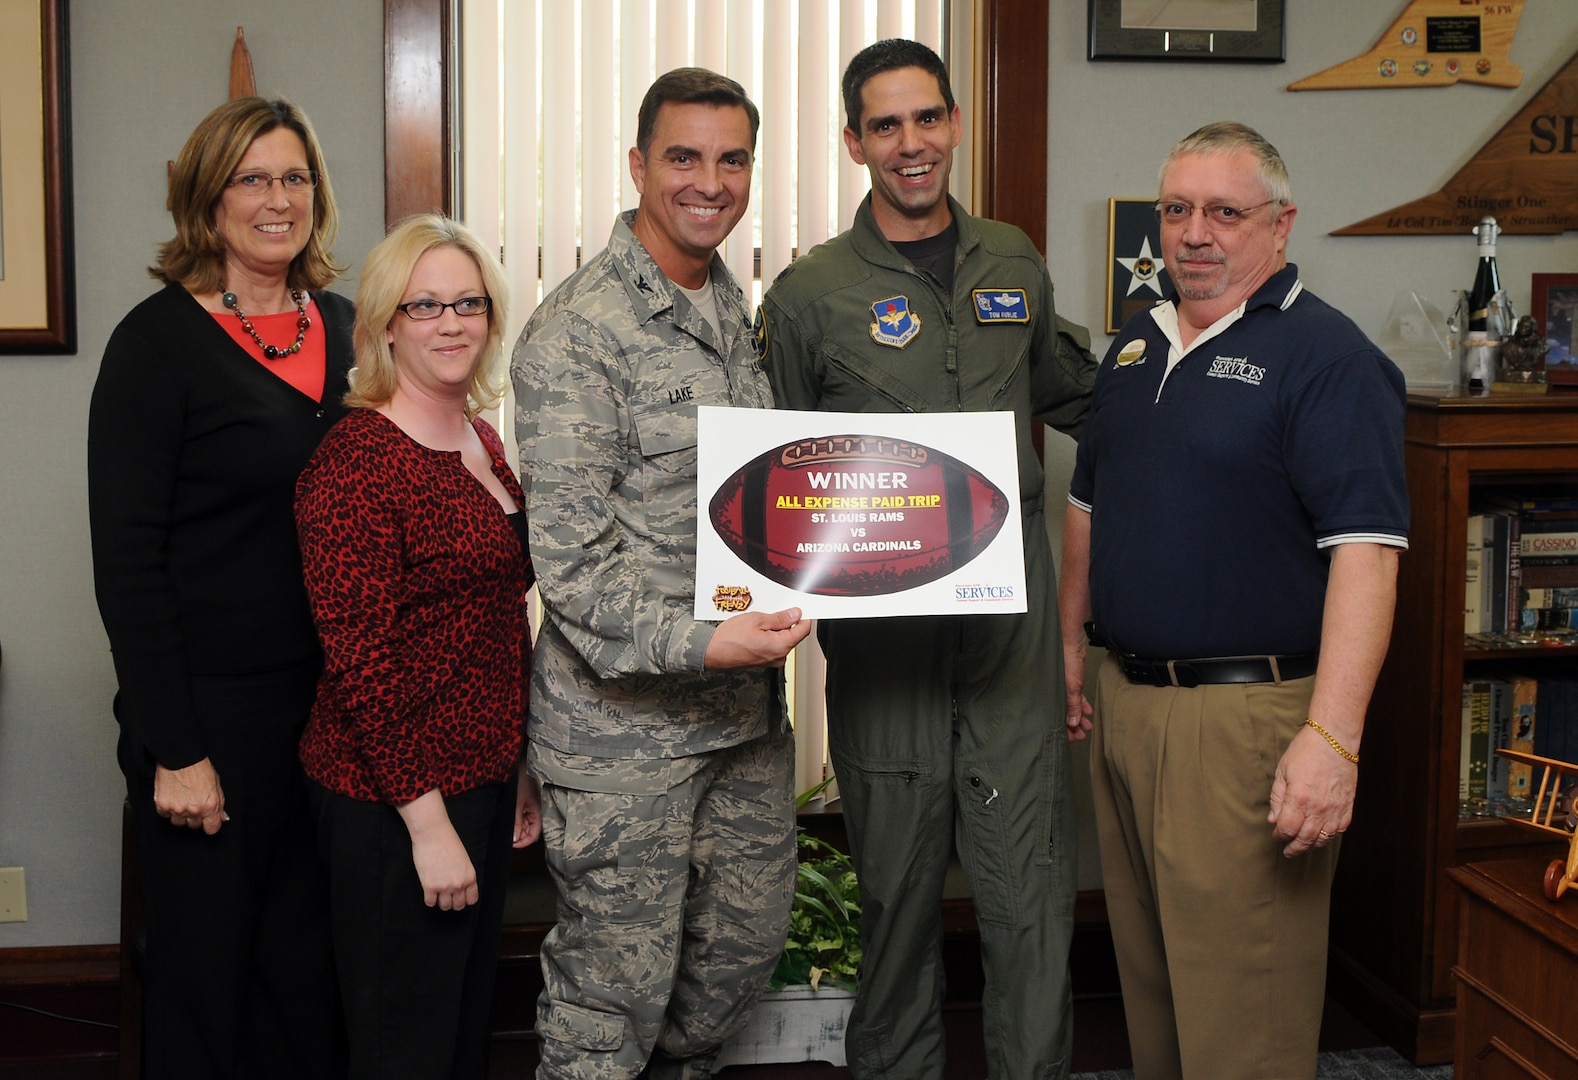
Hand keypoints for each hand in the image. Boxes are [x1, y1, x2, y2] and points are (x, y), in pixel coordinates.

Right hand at [153, 758, 227, 833]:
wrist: (180, 758)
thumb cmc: (199, 768)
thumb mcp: (216, 785)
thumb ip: (219, 804)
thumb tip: (222, 817)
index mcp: (210, 806)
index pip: (212, 829)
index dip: (210, 825)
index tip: (208, 821)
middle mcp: (194, 810)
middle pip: (194, 826)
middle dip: (195, 817)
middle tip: (194, 803)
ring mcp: (177, 809)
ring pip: (179, 823)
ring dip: (180, 814)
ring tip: (182, 799)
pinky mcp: (162, 806)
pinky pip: (165, 815)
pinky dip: (168, 809)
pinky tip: (172, 797)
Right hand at [397, 790, 478, 909]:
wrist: (433, 834)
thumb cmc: (448, 842)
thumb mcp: (464, 859)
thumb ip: (464, 875)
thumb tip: (460, 887)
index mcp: (470, 876)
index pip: (471, 899)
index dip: (465, 900)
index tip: (459, 898)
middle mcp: (459, 884)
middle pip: (458, 905)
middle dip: (452, 902)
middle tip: (446, 896)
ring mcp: (444, 887)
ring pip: (444, 906)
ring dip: (440, 902)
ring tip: (437, 894)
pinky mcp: (429, 886)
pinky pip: (430, 903)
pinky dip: (429, 899)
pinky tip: (428, 892)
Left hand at [513, 766, 541, 848]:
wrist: (520, 762)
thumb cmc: (521, 778)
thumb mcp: (516, 803)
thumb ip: (516, 822)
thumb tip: (515, 838)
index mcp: (538, 812)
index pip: (534, 835)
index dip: (523, 842)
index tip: (511, 843)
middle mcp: (536, 811)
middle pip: (530, 831)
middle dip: (519, 836)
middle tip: (507, 836)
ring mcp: (531, 806)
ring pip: (526, 825)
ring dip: (517, 828)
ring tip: (507, 827)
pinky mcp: (526, 801)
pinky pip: (523, 816)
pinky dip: (516, 820)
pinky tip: (509, 819)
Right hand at [703, 608, 810, 669]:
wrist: (712, 652)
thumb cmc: (730, 639)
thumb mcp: (757, 620)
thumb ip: (780, 618)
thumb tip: (795, 614)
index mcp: (780, 646)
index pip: (803, 630)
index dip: (802, 617)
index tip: (797, 609)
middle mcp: (779, 657)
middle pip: (792, 635)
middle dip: (784, 622)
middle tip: (768, 614)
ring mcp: (771, 660)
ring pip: (781, 640)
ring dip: (774, 629)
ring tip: (757, 623)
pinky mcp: (764, 661)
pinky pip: (772, 645)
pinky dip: (767, 636)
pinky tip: (754, 631)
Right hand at [1063, 640, 1092, 742]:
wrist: (1071, 642)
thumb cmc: (1065, 660)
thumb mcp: (1071, 687)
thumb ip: (1073, 705)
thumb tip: (1073, 723)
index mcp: (1052, 695)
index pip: (1057, 717)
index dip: (1064, 729)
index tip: (1072, 738)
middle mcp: (1056, 693)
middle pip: (1064, 715)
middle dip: (1073, 726)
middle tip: (1081, 736)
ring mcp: (1063, 688)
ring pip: (1071, 707)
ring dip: (1079, 717)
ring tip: (1087, 726)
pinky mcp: (1070, 682)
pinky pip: (1075, 697)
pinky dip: (1081, 705)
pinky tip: (1088, 711)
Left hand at [1268, 725, 1356, 857]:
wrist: (1334, 740)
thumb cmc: (1305, 752)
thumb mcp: (1282, 772)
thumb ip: (1277, 799)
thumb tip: (1273, 820)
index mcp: (1299, 799)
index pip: (1287, 829)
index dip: (1280, 835)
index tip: (1276, 835)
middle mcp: (1318, 808)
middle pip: (1305, 839)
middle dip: (1294, 848)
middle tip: (1288, 852)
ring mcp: (1335, 809)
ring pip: (1324, 839)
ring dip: (1311, 845)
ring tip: (1303, 846)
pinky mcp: (1348, 806)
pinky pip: (1340, 829)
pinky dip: (1330, 836)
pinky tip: (1322, 835)